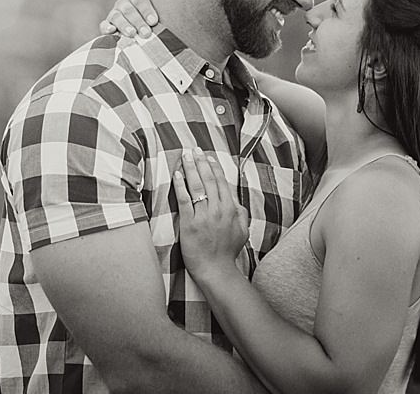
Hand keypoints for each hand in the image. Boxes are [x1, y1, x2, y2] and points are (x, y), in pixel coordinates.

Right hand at [98, 0, 158, 37]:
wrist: (142, 25)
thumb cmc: (153, 14)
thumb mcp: (157, 1)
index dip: (146, 10)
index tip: (154, 21)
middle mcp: (124, 3)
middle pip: (128, 9)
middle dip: (137, 21)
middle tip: (146, 33)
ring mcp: (114, 13)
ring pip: (117, 16)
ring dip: (124, 25)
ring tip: (132, 34)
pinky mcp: (108, 25)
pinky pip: (104, 25)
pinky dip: (106, 27)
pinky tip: (111, 31)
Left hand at [173, 150, 248, 283]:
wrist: (216, 270)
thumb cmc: (227, 251)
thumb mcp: (242, 231)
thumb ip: (240, 213)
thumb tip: (236, 200)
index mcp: (231, 209)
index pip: (221, 182)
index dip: (213, 166)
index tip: (207, 156)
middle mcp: (218, 209)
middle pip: (208, 179)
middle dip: (200, 162)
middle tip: (193, 149)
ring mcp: (204, 216)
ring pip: (196, 186)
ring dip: (190, 168)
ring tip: (184, 156)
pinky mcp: (190, 224)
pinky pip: (184, 200)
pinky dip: (181, 186)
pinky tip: (177, 175)